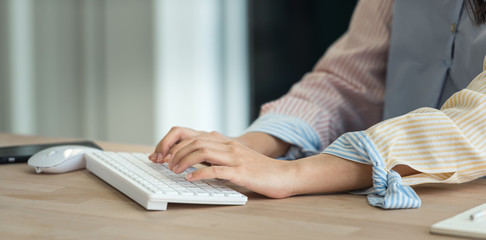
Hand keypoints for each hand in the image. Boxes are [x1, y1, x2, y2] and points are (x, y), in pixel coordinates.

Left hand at [150, 127, 295, 197]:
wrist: (284, 175)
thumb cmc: (260, 170)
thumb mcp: (237, 158)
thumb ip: (220, 157)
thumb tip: (197, 162)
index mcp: (227, 143)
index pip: (195, 136)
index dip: (176, 144)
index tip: (165, 155)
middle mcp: (230, 146)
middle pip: (195, 142)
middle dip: (176, 152)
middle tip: (166, 164)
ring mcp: (235, 158)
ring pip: (202, 152)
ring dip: (184, 161)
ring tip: (175, 170)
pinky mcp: (240, 172)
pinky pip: (215, 170)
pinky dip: (199, 173)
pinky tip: (190, 178)